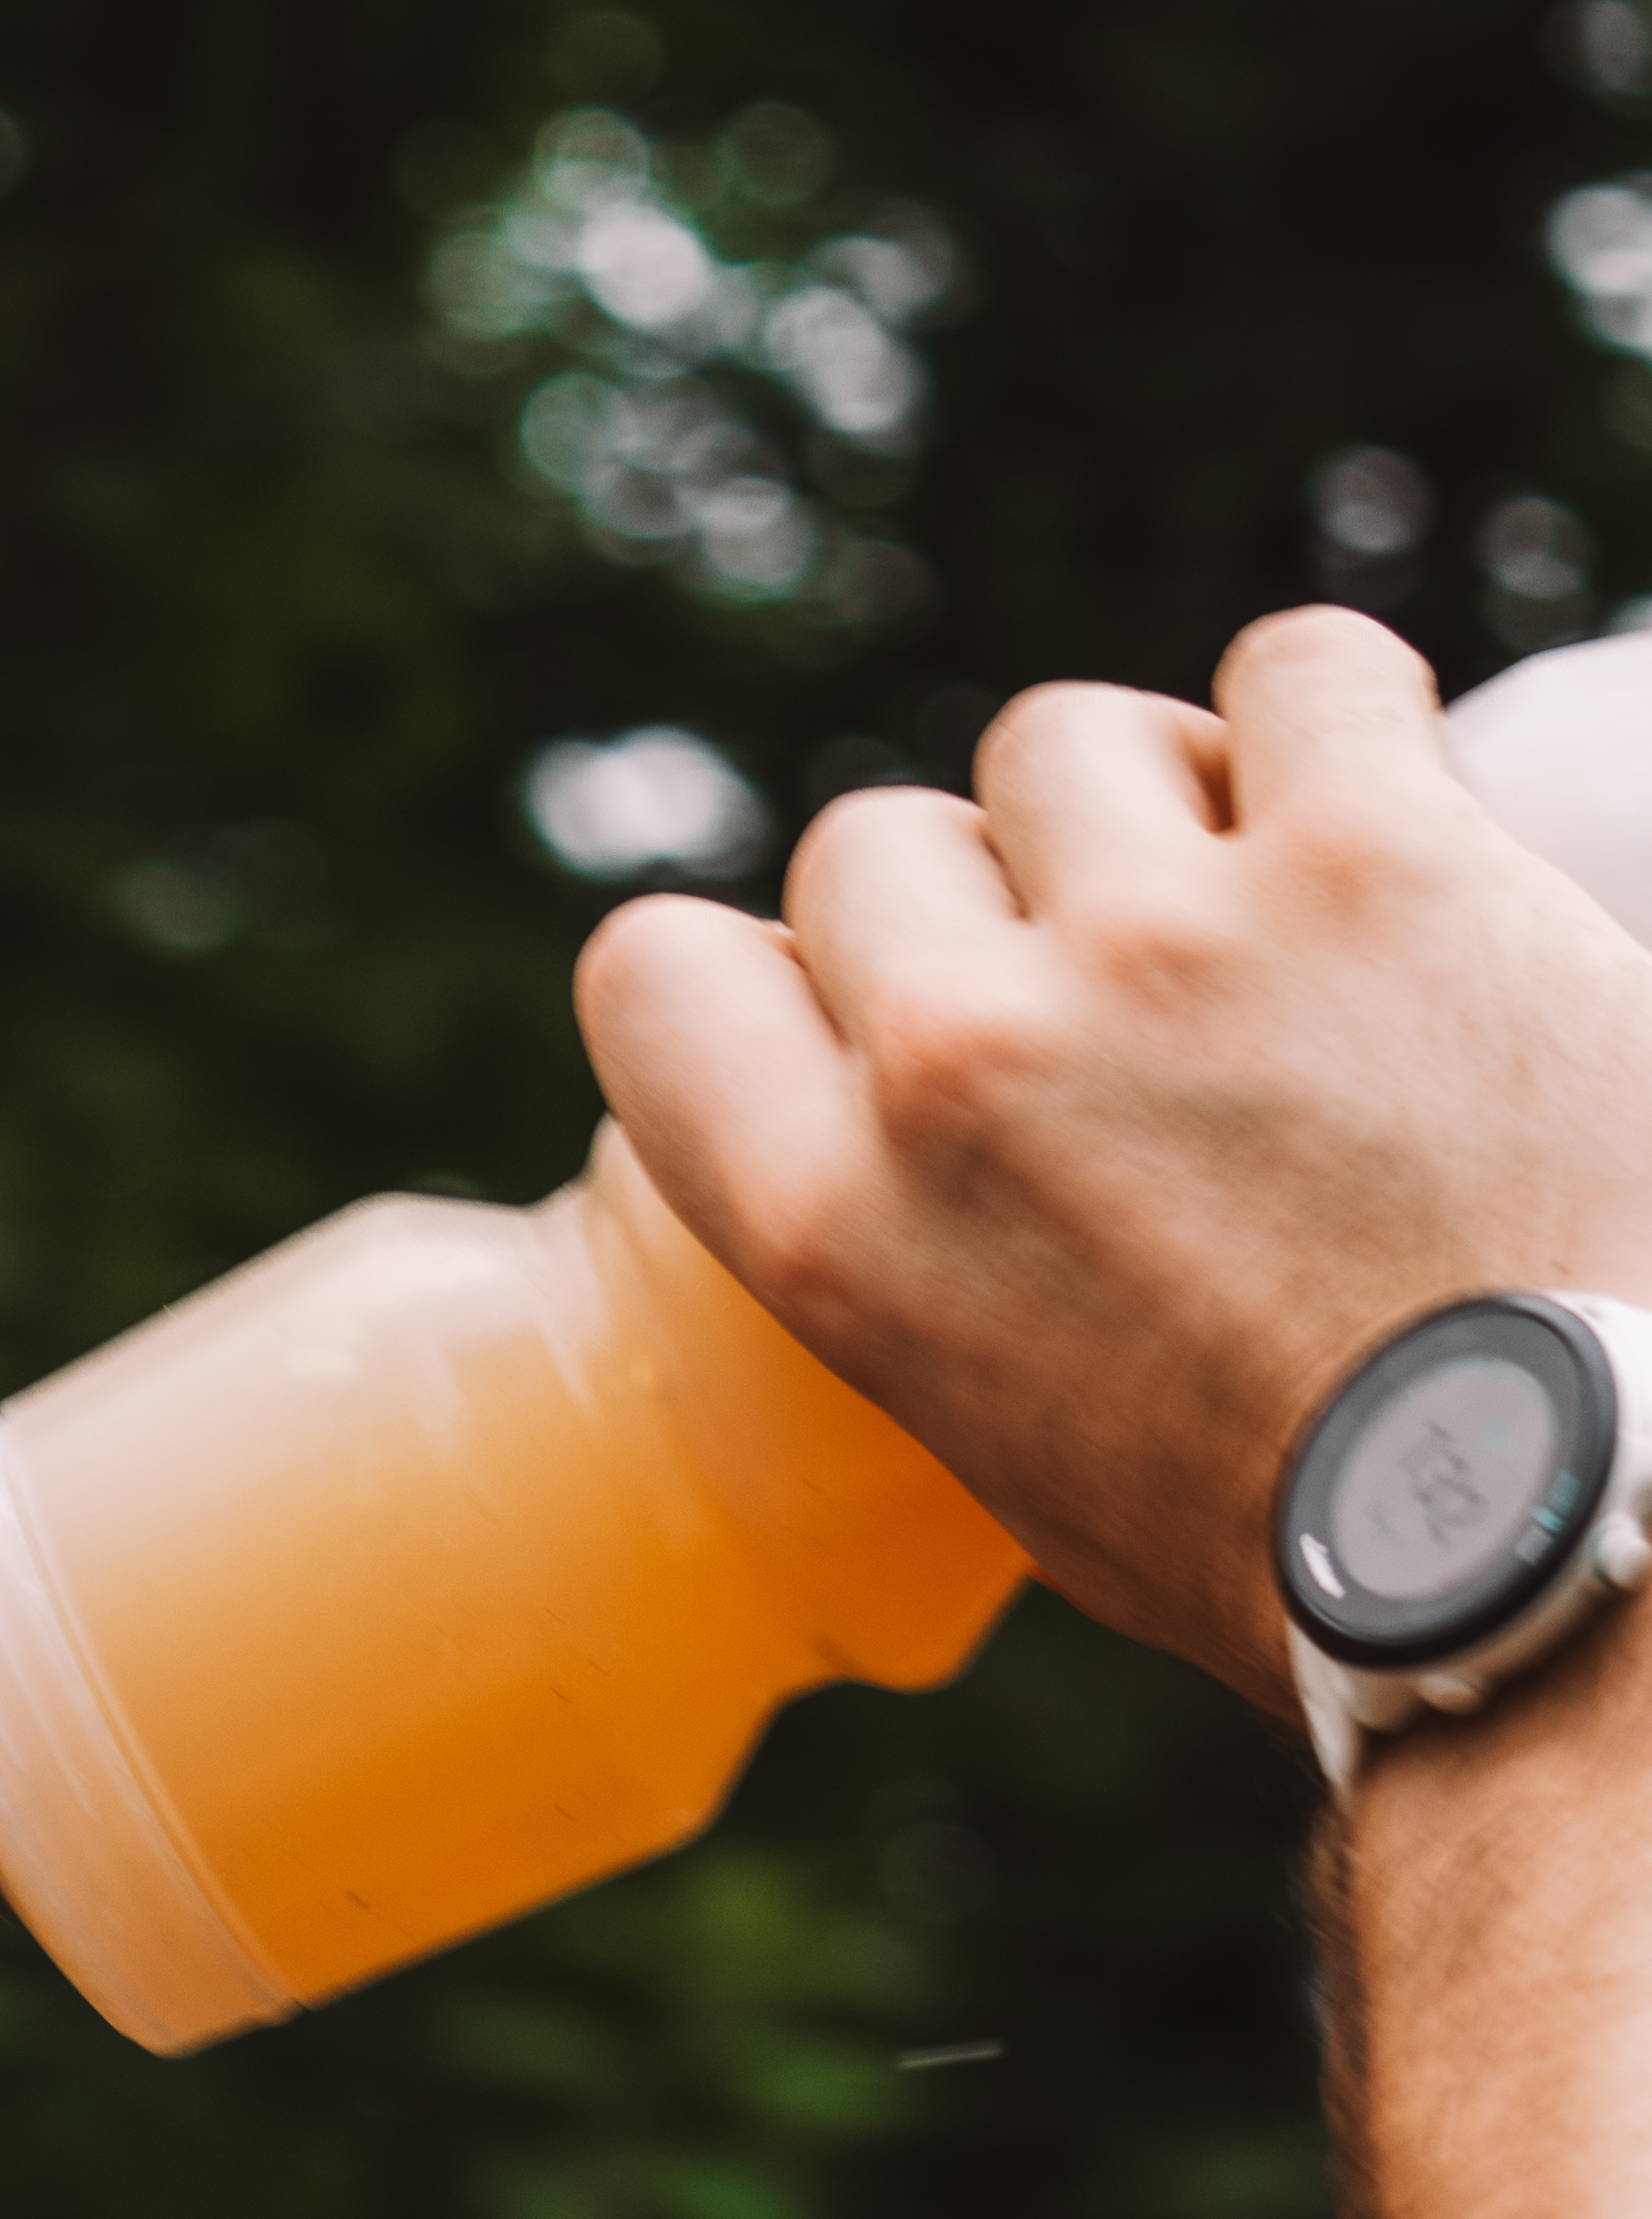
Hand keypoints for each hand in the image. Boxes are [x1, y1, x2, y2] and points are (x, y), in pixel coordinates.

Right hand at [578, 604, 1651, 1707]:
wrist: (1569, 1532)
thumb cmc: (1321, 1550)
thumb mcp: (1024, 1455)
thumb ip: (943, 1275)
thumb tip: (954, 1173)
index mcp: (844, 1236)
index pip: (658, 978)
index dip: (770, 967)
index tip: (866, 1001)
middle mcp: (965, 1066)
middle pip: (878, 846)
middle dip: (985, 903)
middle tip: (1122, 1000)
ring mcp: (1162, 942)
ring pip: (1068, 740)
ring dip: (1155, 803)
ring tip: (1268, 907)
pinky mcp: (1370, 854)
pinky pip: (1302, 669)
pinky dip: (1336, 721)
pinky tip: (1382, 809)